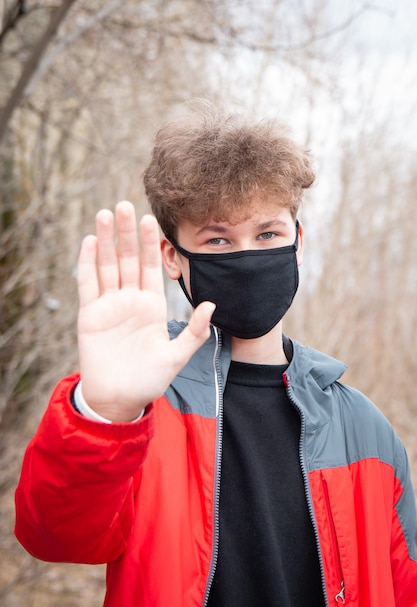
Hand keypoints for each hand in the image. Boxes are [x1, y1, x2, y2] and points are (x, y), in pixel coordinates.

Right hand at [77, 201, 214, 421]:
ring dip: (105, 241)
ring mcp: (109, 305)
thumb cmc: (149, 380)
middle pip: (127, 259)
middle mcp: (130, 300)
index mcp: (152, 305)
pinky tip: (90, 241)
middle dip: (126, 234)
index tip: (151, 220)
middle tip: (125, 206)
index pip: (150, 267)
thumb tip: (212, 306)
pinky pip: (88, 284)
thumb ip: (194, 332)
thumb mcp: (176, 357)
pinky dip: (88, 263)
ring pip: (106, 265)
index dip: (149, 244)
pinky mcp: (90, 315)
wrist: (118, 399)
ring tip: (106, 214)